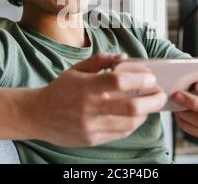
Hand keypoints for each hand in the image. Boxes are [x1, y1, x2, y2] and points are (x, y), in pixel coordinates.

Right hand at [29, 52, 166, 146]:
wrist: (37, 115)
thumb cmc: (59, 89)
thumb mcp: (76, 69)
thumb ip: (100, 60)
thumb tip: (123, 57)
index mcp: (86, 86)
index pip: (119, 81)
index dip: (139, 78)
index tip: (150, 77)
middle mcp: (90, 108)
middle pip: (131, 107)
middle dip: (153, 100)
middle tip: (160, 94)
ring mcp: (91, 126)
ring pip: (129, 123)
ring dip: (145, 113)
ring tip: (149, 104)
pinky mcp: (92, 139)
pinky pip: (120, 133)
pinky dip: (132, 124)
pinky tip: (134, 116)